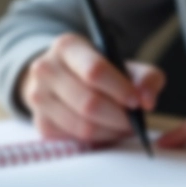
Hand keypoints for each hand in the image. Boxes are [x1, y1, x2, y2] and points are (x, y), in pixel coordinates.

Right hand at [19, 33, 164, 143]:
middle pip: (88, 103)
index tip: (136, 102)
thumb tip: (147, 102)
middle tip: (134, 121)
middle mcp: (45, 69)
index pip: (94, 71)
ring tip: (124, 126)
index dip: (119, 89)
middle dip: (118, 117)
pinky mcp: (40, 124)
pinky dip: (97, 140)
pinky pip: (74, 139)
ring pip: (81, 126)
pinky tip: (107, 130)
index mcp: (67, 46)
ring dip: (110, 131)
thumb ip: (146, 78)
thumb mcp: (125, 65)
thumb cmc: (101, 71)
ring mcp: (38, 97)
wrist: (66, 78)